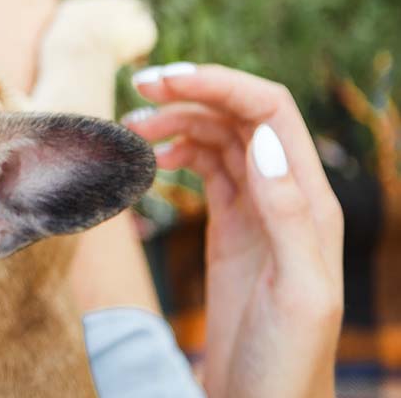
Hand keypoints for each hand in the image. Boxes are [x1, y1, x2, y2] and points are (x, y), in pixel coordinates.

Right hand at [125, 63, 342, 397]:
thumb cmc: (290, 361)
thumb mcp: (300, 290)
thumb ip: (289, 214)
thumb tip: (263, 141)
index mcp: (309, 200)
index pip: (268, 111)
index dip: (218, 84)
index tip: (161, 81)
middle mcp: (286, 195)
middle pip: (239, 115)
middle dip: (190, 94)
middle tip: (134, 95)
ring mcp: (257, 210)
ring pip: (219, 138)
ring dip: (177, 122)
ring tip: (132, 130)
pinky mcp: (231, 228)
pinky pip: (207, 170)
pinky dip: (177, 153)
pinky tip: (152, 160)